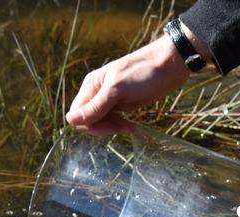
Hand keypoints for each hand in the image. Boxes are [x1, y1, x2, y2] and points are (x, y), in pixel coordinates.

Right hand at [66, 22, 209, 133]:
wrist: (170, 66)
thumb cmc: (144, 73)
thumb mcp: (118, 90)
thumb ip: (95, 106)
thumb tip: (69, 120)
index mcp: (91, 86)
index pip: (77, 114)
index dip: (90, 124)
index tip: (110, 124)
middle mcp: (97, 93)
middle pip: (87, 120)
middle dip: (103, 127)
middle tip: (124, 125)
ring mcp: (109, 99)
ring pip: (100, 122)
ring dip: (112, 128)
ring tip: (130, 126)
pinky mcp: (122, 105)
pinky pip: (112, 121)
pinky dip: (119, 126)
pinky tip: (132, 125)